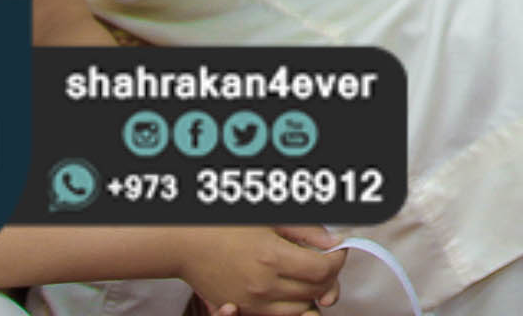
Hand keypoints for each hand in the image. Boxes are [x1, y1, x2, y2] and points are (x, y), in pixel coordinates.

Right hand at [173, 225, 343, 315]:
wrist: (185, 243)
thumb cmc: (224, 224)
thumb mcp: (269, 218)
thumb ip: (306, 231)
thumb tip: (333, 243)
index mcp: (272, 258)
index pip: (323, 271)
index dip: (337, 260)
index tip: (338, 250)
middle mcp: (263, 286)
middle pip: (314, 291)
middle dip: (328, 276)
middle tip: (325, 259)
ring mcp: (251, 302)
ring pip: (300, 308)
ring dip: (312, 292)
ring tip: (309, 272)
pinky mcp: (242, 309)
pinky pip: (278, 315)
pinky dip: (292, 304)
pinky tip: (291, 286)